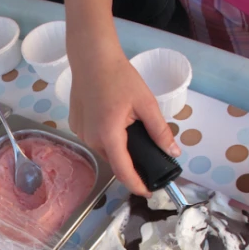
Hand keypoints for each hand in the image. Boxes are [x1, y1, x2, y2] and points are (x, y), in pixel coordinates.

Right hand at [67, 44, 179, 196]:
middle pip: (115, 160)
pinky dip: (107, 137)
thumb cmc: (120, 77)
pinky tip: (113, 119)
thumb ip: (159, 130)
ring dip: (119, 148)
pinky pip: (95, 140)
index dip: (137, 185)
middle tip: (148, 149)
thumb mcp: (146, 103)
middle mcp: (91, 139)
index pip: (123, 171)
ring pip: (105, 150)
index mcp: (109, 135)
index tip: (149, 191)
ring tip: (131, 129)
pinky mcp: (75, 126)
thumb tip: (172, 152)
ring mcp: (81, 133)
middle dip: (131, 161)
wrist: (91, 58)